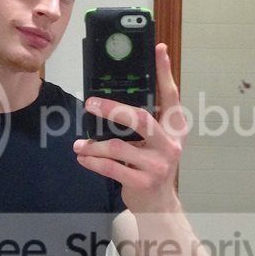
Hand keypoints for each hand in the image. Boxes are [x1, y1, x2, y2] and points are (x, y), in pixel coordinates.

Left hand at [73, 42, 188, 213]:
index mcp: (175, 129)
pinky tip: (83, 157)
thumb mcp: (154, 142)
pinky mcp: (144, 182)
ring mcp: (158, 165)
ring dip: (94, 145)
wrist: (159, 206)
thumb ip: (142, 121)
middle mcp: (170, 144)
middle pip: (141, 119)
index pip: (171, 95)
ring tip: (79, 145)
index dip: (164, 72)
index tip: (158, 49)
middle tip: (90, 103)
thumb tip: (112, 97)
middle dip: (113, 109)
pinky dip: (93, 162)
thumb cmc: (151, 166)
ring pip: (119, 147)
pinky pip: (112, 168)